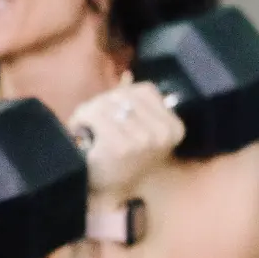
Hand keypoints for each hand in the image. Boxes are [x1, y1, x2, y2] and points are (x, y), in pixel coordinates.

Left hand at [68, 76, 183, 197]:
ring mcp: (144, 140)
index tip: (120, 119)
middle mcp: (163, 134)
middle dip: (109, 105)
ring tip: (93, 131)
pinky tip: (85, 135)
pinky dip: (85, 120)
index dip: (125, 99)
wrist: (97, 182)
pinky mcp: (121, 146)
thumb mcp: (134, 127)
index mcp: (174, 128)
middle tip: (102, 127)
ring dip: (95, 112)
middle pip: (128, 97)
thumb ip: (133, 101)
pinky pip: (98, 114)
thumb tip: (127, 75)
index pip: (146, 92)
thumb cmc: (116, 153)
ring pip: (112, 104)